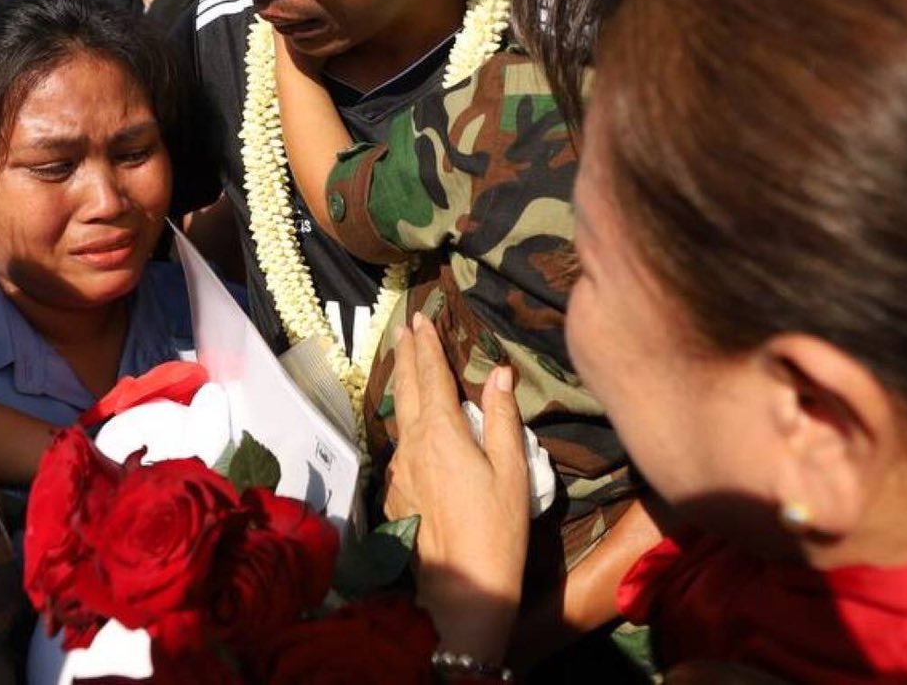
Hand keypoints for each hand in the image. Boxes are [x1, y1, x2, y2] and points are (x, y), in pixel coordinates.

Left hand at [385, 313, 528, 663]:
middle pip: (407, 389)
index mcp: (441, 433)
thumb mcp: (511, 469)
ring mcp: (399, 472)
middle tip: (405, 326)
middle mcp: (412, 446)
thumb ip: (500, 417)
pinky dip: (405, 425)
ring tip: (406, 365)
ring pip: (399, 417)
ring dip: (404, 387)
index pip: (432, 376)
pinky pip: (399, 449)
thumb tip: (499, 372)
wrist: (464, 588)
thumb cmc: (497, 528)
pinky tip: (411, 428)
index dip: (428, 345)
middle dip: (408, 354)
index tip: (422, 318)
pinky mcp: (395, 495)